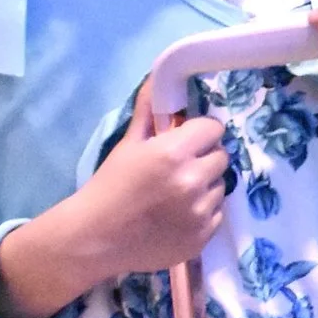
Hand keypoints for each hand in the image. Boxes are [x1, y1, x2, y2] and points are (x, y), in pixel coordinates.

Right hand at [0, 83, 232, 317]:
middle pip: (221, 156)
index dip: (200, 132)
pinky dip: (203, 213)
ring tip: (177, 194)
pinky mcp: (202, 238)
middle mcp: (192, 181)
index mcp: (174, 153)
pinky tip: (178, 216)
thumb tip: (158, 79)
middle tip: (181, 167)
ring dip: (205, 186)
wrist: (95, 238)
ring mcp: (200, 212)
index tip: (187, 140)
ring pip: (221, 186)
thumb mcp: (128, 145)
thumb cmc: (109, 187)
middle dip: (204, 157)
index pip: (213, 128)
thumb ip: (149, 112)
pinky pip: (216, 214)